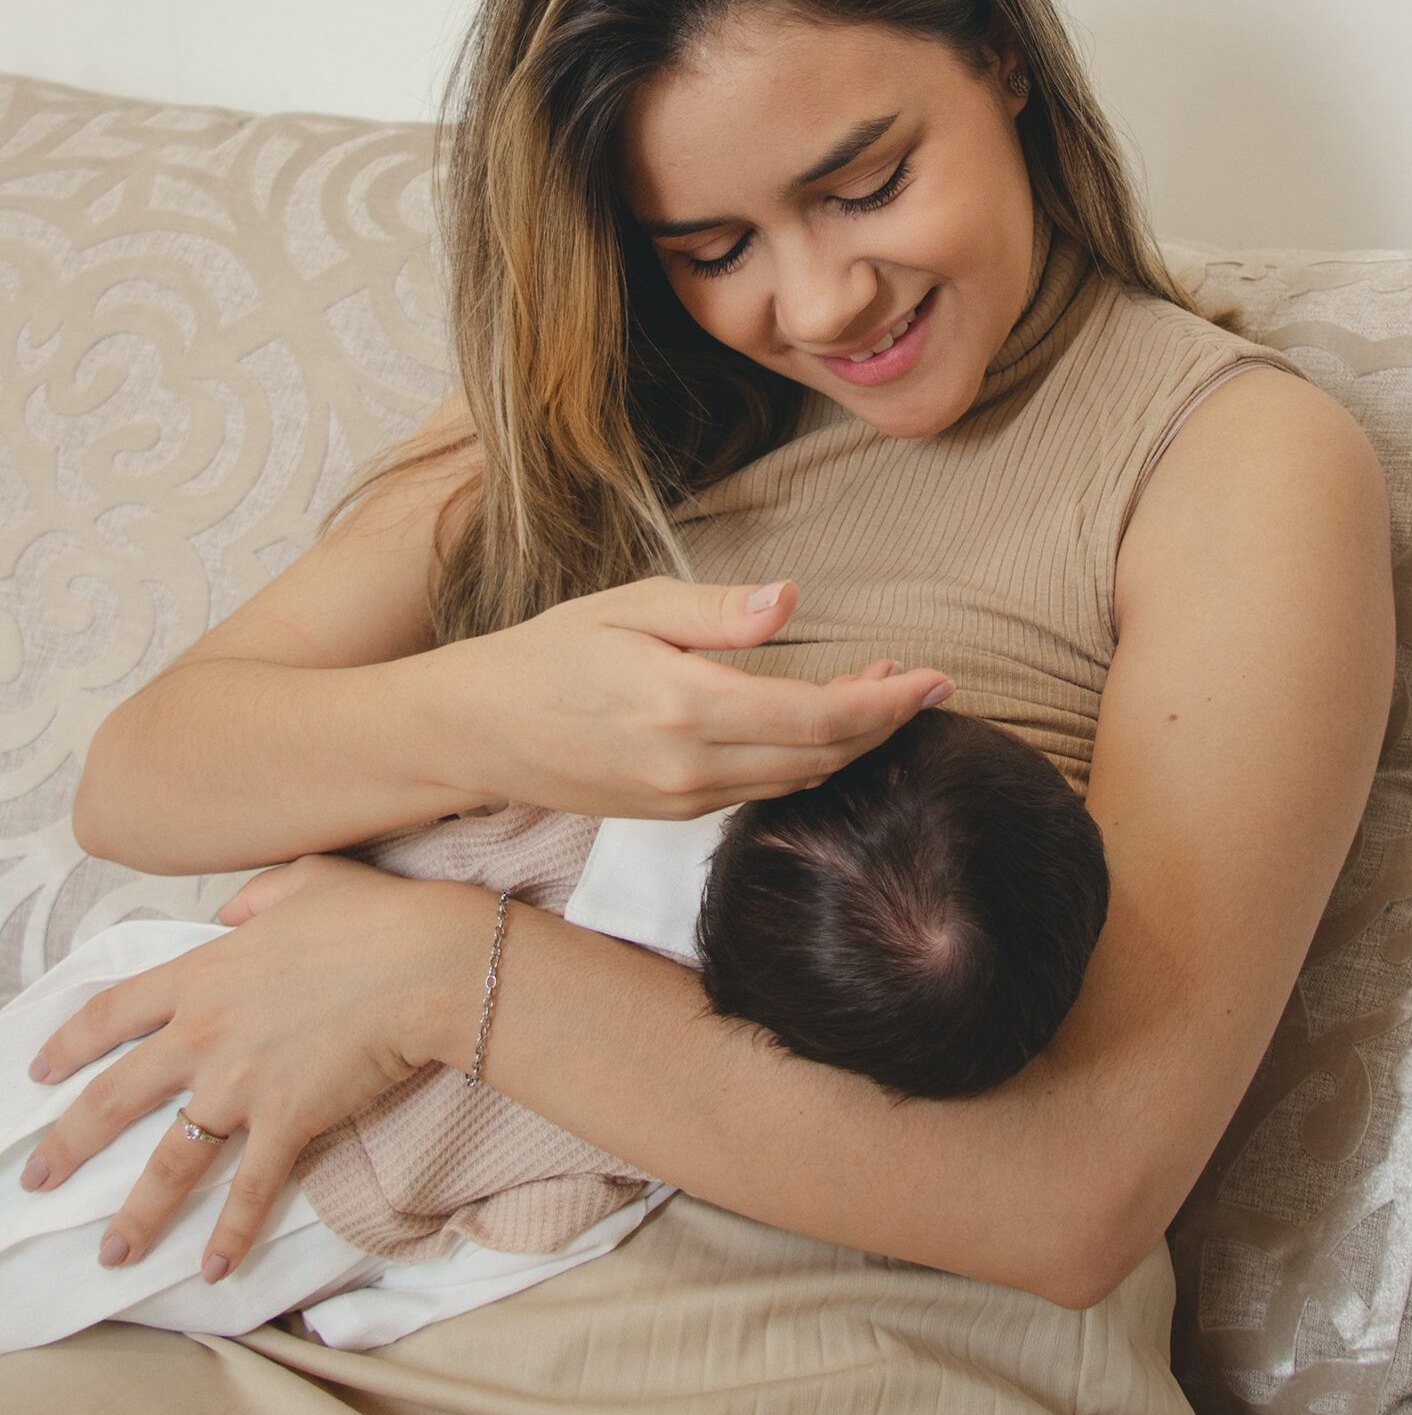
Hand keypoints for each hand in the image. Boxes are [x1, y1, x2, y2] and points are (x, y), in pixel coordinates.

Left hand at [17, 854, 478, 1282]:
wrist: (425, 962)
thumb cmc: (374, 915)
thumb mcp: (303, 881)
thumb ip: (254, 899)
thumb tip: (228, 915)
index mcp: (202, 976)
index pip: (112, 1014)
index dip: (69, 1044)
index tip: (40, 1071)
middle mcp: (205, 1035)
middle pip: (115, 1098)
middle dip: (68, 1145)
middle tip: (36, 1181)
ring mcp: (242, 1083)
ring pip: (169, 1160)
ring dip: (137, 1213)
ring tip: (113, 1254)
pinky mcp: (287, 1121)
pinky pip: (251, 1189)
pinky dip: (232, 1233)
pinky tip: (215, 1269)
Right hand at [433, 575, 954, 820]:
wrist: (476, 731)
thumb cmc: (548, 654)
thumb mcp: (628, 607)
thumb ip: (715, 611)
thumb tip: (790, 600)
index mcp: (686, 708)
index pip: (817, 718)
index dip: (886, 704)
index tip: (933, 678)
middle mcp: (692, 768)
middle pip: (821, 758)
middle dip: (884, 725)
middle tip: (926, 685)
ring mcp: (683, 800)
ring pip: (796, 781)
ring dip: (849, 744)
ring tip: (882, 695)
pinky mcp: (673, 814)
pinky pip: (761, 791)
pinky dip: (805, 760)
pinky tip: (818, 725)